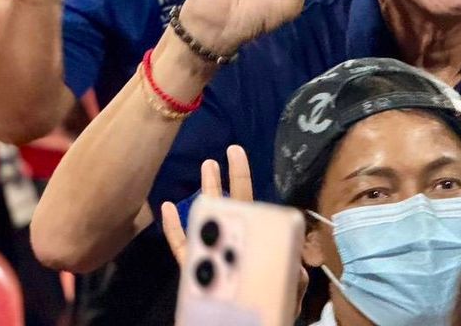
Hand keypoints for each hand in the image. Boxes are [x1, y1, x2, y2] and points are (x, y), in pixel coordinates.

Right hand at [160, 147, 309, 307]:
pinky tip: (168, 209)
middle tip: (211, 161)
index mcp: (255, 241)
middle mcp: (232, 245)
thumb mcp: (292, 282)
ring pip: (204, 226)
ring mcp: (212, 260)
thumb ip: (292, 263)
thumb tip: (291, 250)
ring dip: (202, 199)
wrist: (255, 324)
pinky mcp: (196, 280)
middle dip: (218, 184)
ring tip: (198, 177)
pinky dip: (174, 231)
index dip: (241, 178)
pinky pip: (183, 253)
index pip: (249, 205)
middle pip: (224, 210)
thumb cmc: (277, 304)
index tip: (236, 152)